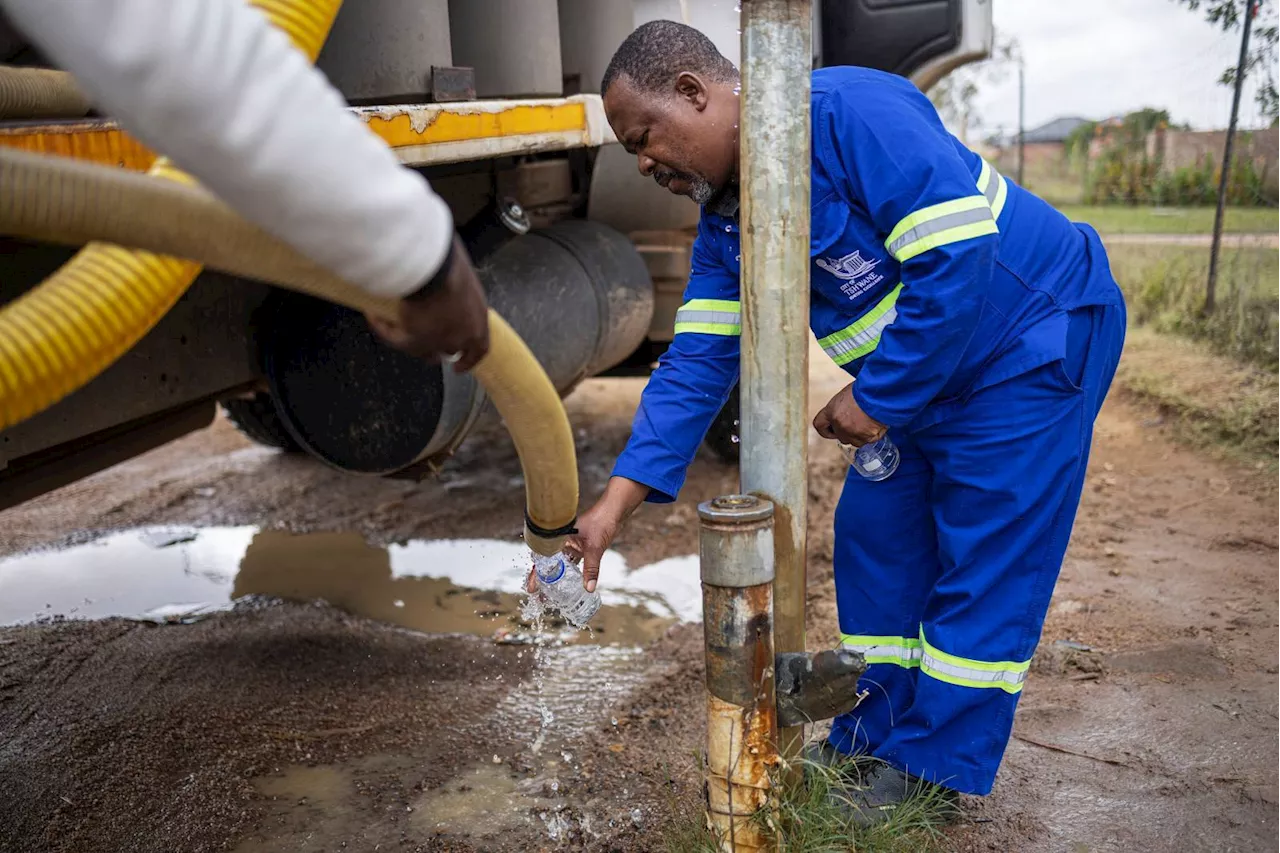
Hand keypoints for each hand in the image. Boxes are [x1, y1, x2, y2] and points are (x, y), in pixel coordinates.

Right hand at [367, 236, 489, 371]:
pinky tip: (374, 315)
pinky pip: (394, 338)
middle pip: (448, 351)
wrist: (434, 271)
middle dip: (437, 349)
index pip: (479, 350)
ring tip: (395, 328)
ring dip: (409, 342)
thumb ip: (460, 289)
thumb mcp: (464, 278)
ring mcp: (436, 341)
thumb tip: (449, 280)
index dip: (469, 359)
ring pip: (421, 351)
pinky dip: (383, 328)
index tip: (459, 365)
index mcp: (478, 322)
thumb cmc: (452, 266)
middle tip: (426, 342)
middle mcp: (460, 338)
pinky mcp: (412, 340)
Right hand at [525, 477, 649, 593]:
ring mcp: (570, 544)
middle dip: (542, 578)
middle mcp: (561, 541)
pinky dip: (568, 572)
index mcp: (558, 537)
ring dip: (554, 576)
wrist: (614, 512)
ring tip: (548, 592)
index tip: (532, 587)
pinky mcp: (580, 547)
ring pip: (558, 563)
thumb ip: (591, 569)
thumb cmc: (601, 522)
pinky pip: (570, 562)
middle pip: (547, 562)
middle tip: (537, 593)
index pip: (542, 558)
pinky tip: (567, 582)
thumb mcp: (594, 548)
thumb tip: (589, 588)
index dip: (535, 574)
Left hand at [813, 382, 886, 446]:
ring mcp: (852, 433)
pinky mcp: (866, 438)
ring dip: (861, 434)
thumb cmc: (865, 389)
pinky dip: (873, 434)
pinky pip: (868, 440)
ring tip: (869, 421)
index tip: (833, 428)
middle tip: (858, 421)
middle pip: (840, 436)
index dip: (827, 429)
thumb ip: (842, 408)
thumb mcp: (848, 394)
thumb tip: (845, 413)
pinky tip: (877, 423)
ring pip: (855, 441)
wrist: (880, 393)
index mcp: (831, 411)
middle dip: (848, 432)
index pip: (820, 425)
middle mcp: (839, 424)